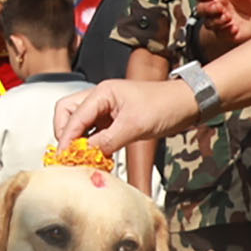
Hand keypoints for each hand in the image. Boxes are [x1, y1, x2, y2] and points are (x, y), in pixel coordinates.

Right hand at [55, 78, 199, 157]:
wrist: (186, 105)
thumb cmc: (164, 106)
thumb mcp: (134, 125)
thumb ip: (108, 140)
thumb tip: (86, 153)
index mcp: (102, 92)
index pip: (74, 115)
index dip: (66, 137)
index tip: (64, 156)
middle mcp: (100, 99)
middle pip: (68, 113)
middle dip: (64, 133)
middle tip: (69, 153)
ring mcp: (106, 110)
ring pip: (80, 124)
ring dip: (78, 140)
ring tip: (80, 158)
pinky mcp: (114, 121)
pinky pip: (95, 133)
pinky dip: (92, 145)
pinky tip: (95, 157)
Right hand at [194, 0, 250, 55]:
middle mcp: (212, 8)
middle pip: (201, 9)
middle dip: (208, 9)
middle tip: (219, 7)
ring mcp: (217, 22)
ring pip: (209, 23)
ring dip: (217, 21)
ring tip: (228, 17)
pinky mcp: (225, 33)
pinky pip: (221, 34)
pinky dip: (227, 32)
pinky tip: (234, 29)